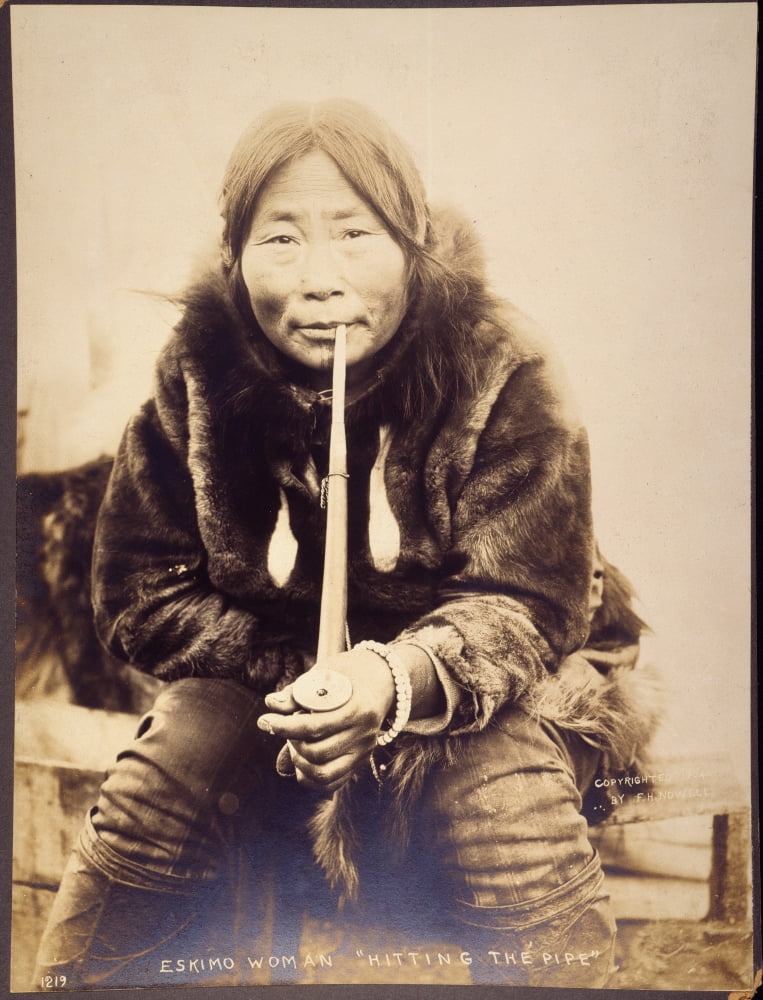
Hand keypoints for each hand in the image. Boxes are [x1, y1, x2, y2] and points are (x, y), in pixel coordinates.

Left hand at [257, 646, 395, 792]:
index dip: (284, 726)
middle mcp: (364, 735)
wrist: (384, 679)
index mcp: (358, 709)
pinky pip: (332, 783)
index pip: (314, 727)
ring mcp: (364, 751)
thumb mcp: (325, 672)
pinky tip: (299, 761)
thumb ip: (299, 690)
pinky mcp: (360, 761)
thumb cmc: (350, 672)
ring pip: (323, 774)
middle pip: (316, 753)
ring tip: (293, 744)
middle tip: (283, 727)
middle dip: (290, 742)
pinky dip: (310, 778)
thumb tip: (270, 704)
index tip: (264, 721)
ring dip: (299, 762)